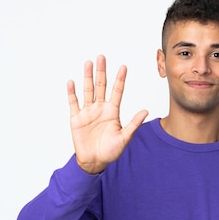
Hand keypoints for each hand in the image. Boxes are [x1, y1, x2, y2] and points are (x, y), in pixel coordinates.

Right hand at [68, 55, 147, 173]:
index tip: (123, 67)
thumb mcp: (125, 137)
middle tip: (101, 57)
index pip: (117, 92)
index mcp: (112, 112)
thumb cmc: (110, 151)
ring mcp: (88, 112)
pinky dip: (72, 93)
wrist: (94, 162)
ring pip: (88, 90)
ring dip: (87, 77)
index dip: (120, 79)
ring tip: (88, 63)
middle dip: (101, 72)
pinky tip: (72, 82)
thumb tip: (146, 111)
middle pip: (101, 86)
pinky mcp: (76, 119)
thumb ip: (134, 123)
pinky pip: (74, 103)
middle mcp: (100, 109)